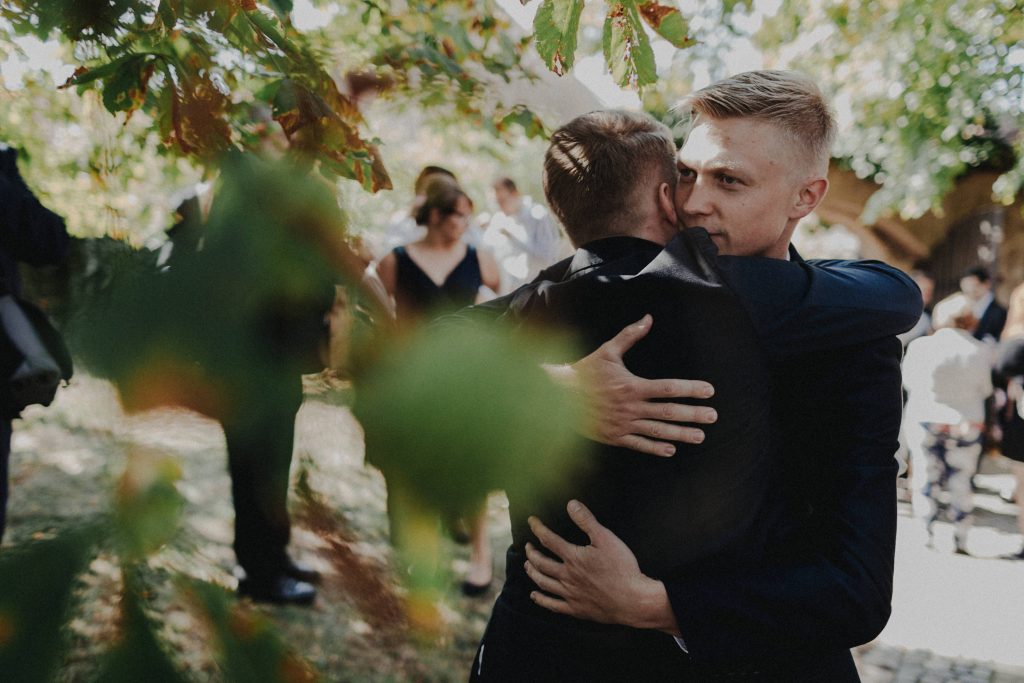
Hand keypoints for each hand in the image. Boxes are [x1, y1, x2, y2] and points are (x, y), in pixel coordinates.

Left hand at [524, 500, 677, 632]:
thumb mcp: (606, 538)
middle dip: (531, 553)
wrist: (633, 600)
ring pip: (543, 583)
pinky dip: (541, 600)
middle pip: (541, 563)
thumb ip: (587, 521)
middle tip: (527, 546)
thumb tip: (571, 504)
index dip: (538, 528)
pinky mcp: (576, 609)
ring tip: (527, 565)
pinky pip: (553, 605)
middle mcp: (567, 576)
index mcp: (573, 557)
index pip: (548, 539)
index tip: (531, 521)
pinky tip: (534, 595)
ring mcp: (570, 594)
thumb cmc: (622, 568)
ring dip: (532, 572)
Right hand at [546, 314, 715, 456]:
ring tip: (700, 436)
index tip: (709, 391)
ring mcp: (623, 423)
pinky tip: (671, 450)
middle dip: (693, 414)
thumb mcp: (607, 351)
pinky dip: (655, 448)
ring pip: (658, 431)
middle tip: (713, 417)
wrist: (557, 397)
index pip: (668, 388)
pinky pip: (639, 444)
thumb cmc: (584, 372)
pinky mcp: (614, 436)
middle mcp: (631, 406)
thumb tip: (648, 318)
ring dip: (681, 434)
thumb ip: (630, 336)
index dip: (691, 389)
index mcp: (632, 385)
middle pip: (669, 412)